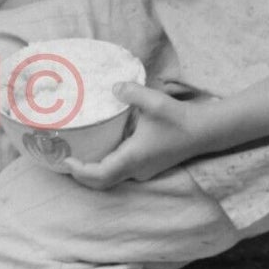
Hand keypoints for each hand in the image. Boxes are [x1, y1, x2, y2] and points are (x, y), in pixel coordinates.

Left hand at [60, 83, 212, 188]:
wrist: (204, 132)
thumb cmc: (179, 119)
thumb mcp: (154, 102)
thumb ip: (132, 92)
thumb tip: (113, 86)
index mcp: (134, 158)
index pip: (100, 175)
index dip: (80, 172)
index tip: (65, 161)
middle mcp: (136, 169)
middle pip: (101, 182)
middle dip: (80, 175)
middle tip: (63, 160)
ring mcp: (143, 170)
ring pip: (111, 178)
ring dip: (92, 173)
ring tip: (76, 156)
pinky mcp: (147, 166)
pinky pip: (120, 172)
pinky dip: (105, 167)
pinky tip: (99, 149)